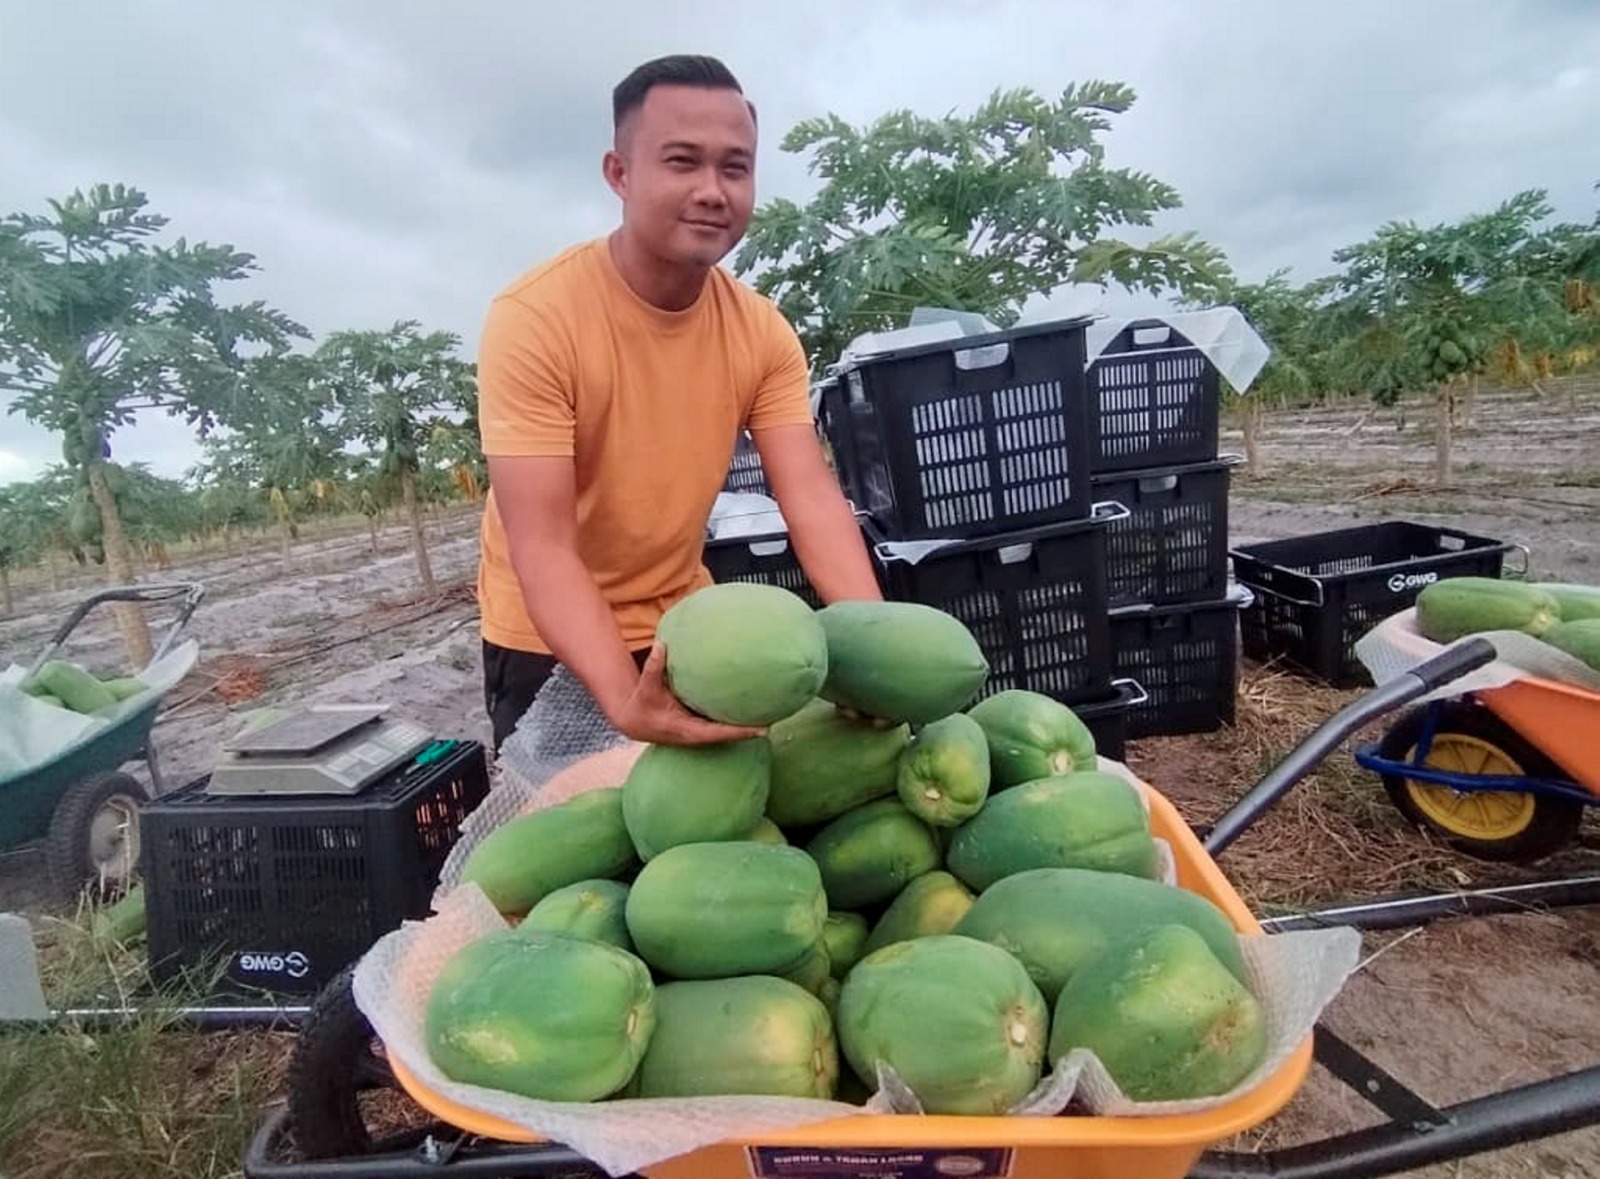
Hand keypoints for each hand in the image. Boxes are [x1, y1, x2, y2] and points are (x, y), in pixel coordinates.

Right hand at [607, 643, 765, 745]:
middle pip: (728, 736)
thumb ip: (654, 667)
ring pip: (725, 733)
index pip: (719, 734)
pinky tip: (748, 710)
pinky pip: (719, 727)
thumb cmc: (640, 706)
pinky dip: (733, 722)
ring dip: (744, 727)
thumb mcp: (646, 687)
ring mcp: (698, 735)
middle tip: (774, 722)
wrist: (632, 723)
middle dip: (750, 731)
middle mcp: (696, 736)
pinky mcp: (698, 729)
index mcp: (687, 730)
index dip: (740, 732)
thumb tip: (662, 645)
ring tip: (769, 716)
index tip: (762, 730)